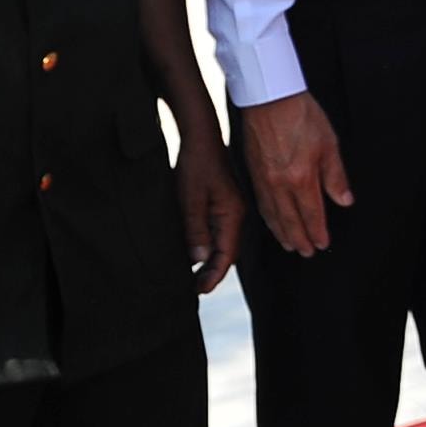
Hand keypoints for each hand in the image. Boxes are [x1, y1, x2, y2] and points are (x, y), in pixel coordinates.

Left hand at [174, 132, 245, 291]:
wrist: (200, 135)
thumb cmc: (196, 164)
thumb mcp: (190, 198)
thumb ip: (195, 229)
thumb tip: (200, 258)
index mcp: (232, 214)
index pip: (227, 254)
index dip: (214, 274)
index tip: (199, 291)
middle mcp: (235, 214)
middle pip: (228, 251)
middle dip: (213, 271)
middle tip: (194, 289)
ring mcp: (229, 208)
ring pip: (222, 242)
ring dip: (210, 259)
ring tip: (193, 276)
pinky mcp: (220, 202)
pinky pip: (216, 230)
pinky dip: (207, 245)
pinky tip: (194, 251)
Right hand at [240, 91, 352, 257]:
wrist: (269, 98)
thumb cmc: (301, 115)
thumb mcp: (329, 144)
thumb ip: (336, 176)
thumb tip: (344, 200)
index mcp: (301, 178)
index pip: (311, 214)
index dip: (317, 232)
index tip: (322, 244)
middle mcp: (279, 184)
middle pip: (290, 220)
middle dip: (300, 239)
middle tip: (306, 252)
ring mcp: (263, 179)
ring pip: (272, 215)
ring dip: (282, 233)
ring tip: (290, 244)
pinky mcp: (252, 172)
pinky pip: (260, 203)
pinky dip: (267, 218)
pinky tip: (271, 222)